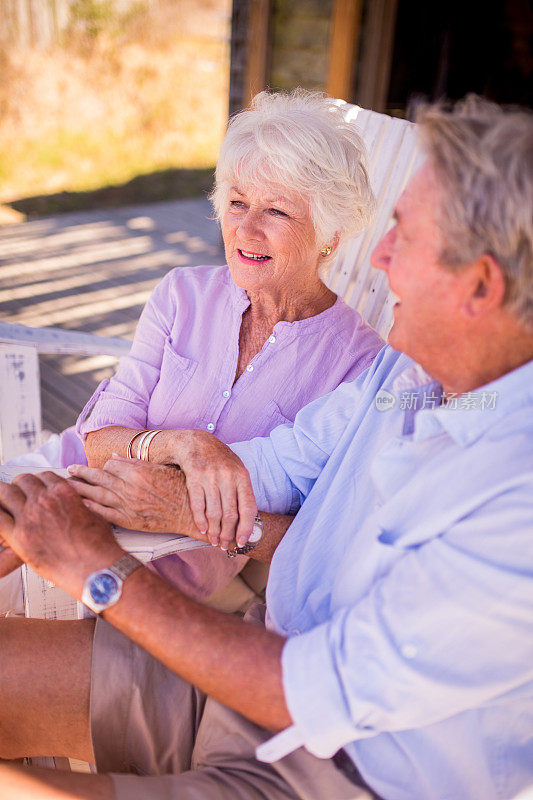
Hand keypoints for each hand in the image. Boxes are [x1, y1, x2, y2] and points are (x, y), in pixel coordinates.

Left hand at [0, 472, 122, 597]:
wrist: (95, 567)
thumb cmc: (97, 546)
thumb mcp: (94, 515)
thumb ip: (79, 506)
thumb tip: (78, 505)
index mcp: (63, 492)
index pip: (43, 476)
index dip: (39, 481)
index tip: (36, 487)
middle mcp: (44, 500)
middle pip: (22, 481)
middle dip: (21, 486)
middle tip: (20, 494)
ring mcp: (29, 517)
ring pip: (5, 493)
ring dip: (5, 496)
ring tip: (5, 504)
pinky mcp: (18, 537)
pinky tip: (1, 517)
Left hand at [68, 458, 206, 540]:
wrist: (190, 512)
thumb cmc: (179, 488)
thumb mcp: (159, 468)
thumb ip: (134, 462)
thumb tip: (114, 457)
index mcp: (137, 472)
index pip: (110, 465)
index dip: (102, 465)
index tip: (95, 466)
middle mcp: (130, 488)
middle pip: (98, 478)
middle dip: (81, 474)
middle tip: (69, 471)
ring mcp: (128, 506)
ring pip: (97, 495)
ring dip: (80, 489)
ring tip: (67, 486)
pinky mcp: (130, 521)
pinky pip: (106, 514)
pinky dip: (92, 509)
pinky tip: (81, 505)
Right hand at [154, 430, 256, 549]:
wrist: (196, 442)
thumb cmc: (220, 460)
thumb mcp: (236, 470)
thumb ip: (242, 492)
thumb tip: (249, 521)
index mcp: (242, 476)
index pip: (248, 508)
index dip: (246, 528)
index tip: (241, 542)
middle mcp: (227, 477)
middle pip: (230, 514)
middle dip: (228, 534)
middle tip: (225, 545)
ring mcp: (210, 477)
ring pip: (214, 513)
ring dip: (214, 531)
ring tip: (214, 541)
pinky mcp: (193, 478)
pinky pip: (198, 506)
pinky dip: (200, 521)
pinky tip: (202, 530)